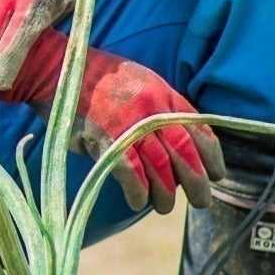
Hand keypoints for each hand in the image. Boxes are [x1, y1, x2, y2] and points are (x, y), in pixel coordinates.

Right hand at [4, 32, 220, 214]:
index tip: (216, 174)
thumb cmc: (98, 78)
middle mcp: (152, 110)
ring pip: (161, 169)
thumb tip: (182, 139)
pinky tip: (138, 201)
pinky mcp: (105, 139)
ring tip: (164, 207)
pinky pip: (131, 174)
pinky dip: (138, 192)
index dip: (212, 157)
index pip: (200, 130)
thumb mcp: (140, 81)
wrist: (58, 68)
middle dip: (198, 183)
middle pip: (186, 154)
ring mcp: (129, 125)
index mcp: (164, 94)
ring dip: (166, 195)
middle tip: (201, 201)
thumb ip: (163, 107)